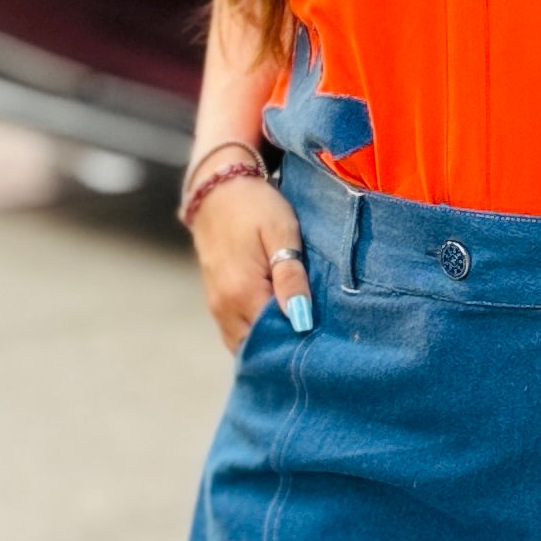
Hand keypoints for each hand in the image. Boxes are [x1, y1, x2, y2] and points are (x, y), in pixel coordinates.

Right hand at [190, 170, 311, 351]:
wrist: (217, 191)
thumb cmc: (255, 207)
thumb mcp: (281, 232)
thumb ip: (290, 277)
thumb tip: (302, 320)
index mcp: (242, 293)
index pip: (276, 339)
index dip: (301, 343)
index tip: (325, 340)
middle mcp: (225, 309)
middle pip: (260, 349)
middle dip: (287, 349)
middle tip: (318, 340)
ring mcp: (217, 309)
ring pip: (246, 346)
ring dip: (271, 344)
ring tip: (301, 331)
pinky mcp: (216, 305)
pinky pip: (237, 335)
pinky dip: (258, 336)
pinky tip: (281, 324)